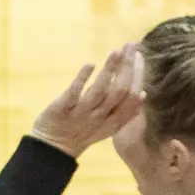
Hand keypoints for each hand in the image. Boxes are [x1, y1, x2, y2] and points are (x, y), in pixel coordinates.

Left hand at [30, 44, 145, 158]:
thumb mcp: (107, 127)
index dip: (138, 76)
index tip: (140, 55)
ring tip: (117, 51)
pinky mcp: (62, 109)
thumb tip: (143, 93)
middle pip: (120, 91)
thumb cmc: (81, 132)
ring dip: (110, 69)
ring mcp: (81, 113)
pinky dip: (83, 78)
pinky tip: (90, 64)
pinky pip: (74, 92)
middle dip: (128, 67)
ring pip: (100, 90)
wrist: (52, 148)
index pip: (132, 97)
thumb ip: (124, 113)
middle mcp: (100, 117)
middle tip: (131, 45)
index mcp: (113, 121)